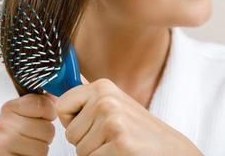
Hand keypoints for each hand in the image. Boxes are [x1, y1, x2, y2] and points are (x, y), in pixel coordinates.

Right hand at [0, 93, 57, 155]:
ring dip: (41, 149)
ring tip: (29, 146)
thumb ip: (41, 102)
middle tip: (34, 135)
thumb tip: (54, 96)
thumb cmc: (18, 135)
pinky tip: (25, 153)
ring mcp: (3, 143)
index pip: (43, 105)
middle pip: (47, 128)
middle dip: (46, 134)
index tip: (43, 117)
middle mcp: (4, 123)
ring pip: (44, 147)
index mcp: (10, 107)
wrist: (6, 154)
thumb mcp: (27, 113)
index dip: (49, 113)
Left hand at [55, 75, 202, 155]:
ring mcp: (113, 122)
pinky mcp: (120, 144)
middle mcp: (106, 100)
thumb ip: (88, 96)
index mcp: (102, 87)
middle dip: (85, 141)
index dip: (71, 120)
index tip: (87, 123)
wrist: (171, 150)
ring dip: (96, 153)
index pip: (61, 105)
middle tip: (111, 137)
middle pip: (70, 132)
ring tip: (118, 144)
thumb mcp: (114, 104)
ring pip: (80, 150)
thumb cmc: (138, 129)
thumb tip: (60, 83)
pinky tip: (123, 153)